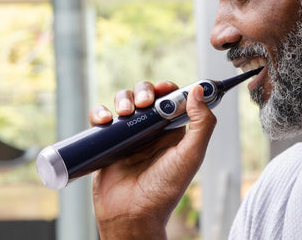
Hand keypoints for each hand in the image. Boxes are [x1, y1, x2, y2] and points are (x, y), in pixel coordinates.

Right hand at [88, 81, 216, 238]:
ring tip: (124, 113)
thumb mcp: (191, 155)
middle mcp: (151, 130)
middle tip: (144, 103)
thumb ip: (202, 124)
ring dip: (123, 99)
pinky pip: (100, 119)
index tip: (165, 88)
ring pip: (124, 102)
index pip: (171, 99)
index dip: (168, 88)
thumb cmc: (165, 189)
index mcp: (173, 131)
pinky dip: (100, 113)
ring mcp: (129, 135)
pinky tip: (105, 120)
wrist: (132, 215)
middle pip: (146, 95)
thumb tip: (198, 91)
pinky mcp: (108, 142)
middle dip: (144, 92)